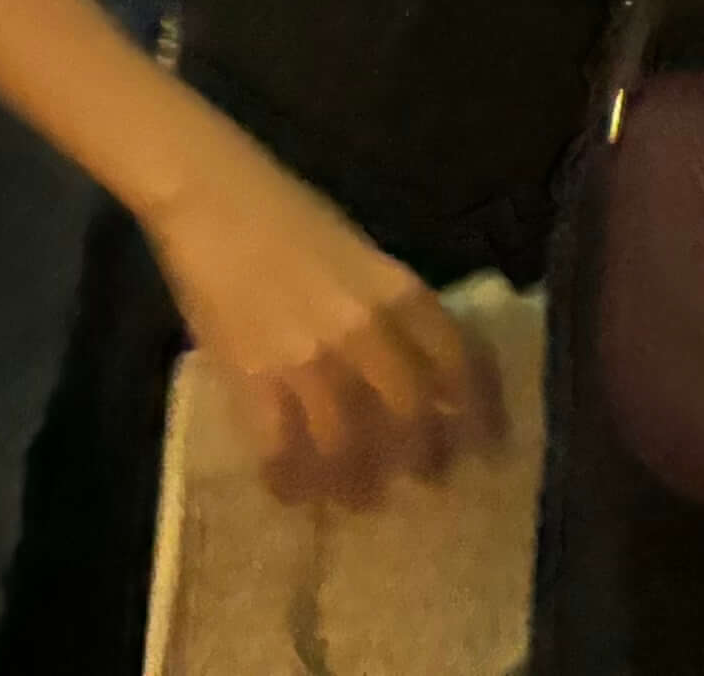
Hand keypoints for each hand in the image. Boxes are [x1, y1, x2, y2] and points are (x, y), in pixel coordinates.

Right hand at [149, 140, 499, 512]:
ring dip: (356, 480)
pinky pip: (280, 446)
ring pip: (348, 440)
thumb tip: (417, 366)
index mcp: (399, 288)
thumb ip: (390, 308)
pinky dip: (289, 478)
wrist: (215, 203)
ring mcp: (308, 356)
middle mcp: (365, 327)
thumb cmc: (291, 220)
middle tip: (425, 483)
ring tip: (358, 500)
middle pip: (410, 409)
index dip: (477, 407)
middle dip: (423, 456)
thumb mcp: (363, 257)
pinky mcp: (252, 376)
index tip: (487, 444)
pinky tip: (292, 493)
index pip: (457, 357)